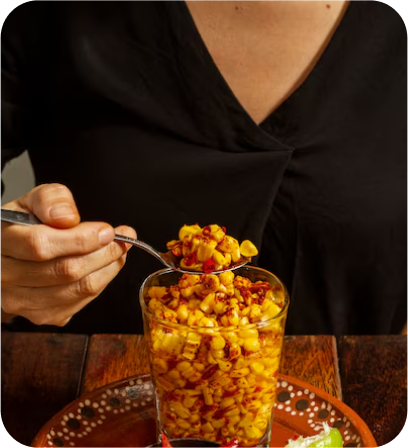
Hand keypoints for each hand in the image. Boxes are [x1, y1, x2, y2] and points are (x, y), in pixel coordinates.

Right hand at [0, 183, 135, 325]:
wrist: (11, 256)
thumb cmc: (25, 225)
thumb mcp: (34, 201)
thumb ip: (51, 200)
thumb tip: (68, 218)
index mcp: (0, 241)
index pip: (40, 245)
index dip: (80, 239)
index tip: (107, 231)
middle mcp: (4, 276)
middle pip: (64, 271)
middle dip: (103, 253)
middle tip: (123, 239)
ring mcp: (20, 301)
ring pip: (76, 290)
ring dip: (107, 269)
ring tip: (120, 251)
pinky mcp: (40, 315)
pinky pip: (79, 302)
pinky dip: (100, 283)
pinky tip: (106, 267)